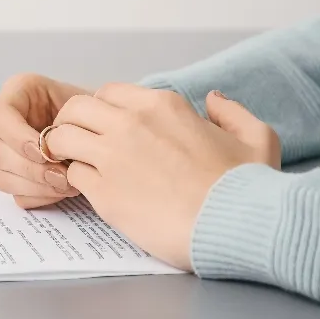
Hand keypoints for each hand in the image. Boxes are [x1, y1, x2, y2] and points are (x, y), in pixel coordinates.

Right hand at [0, 73, 90, 207]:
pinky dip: (41, 197)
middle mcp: (6, 124)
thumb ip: (71, 116)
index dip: (17, 137)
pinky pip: (17, 195)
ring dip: (36, 186)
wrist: (103, 126)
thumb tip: (51, 149)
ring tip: (68, 184)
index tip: (44, 151)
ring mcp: (8, 153)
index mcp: (18, 94)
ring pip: (3, 177)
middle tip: (62, 175)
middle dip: (31, 169)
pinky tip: (62, 190)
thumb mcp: (87, 100)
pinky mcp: (17, 177)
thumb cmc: (95, 109)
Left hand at [42, 84, 279, 270]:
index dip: (102, 109)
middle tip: (77, 143)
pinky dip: (75, 180)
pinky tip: (90, 191)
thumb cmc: (248, 187)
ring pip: (61, 138)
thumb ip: (232, 113)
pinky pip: (71, 174)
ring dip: (63, 150)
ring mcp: (113, 156)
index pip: (109, 93)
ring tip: (74, 165)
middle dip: (71, 123)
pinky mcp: (103, 191)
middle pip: (76, 108)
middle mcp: (131, 122)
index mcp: (163, 105)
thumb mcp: (258, 138)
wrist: (236, 225)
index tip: (106, 127)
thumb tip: (214, 100)